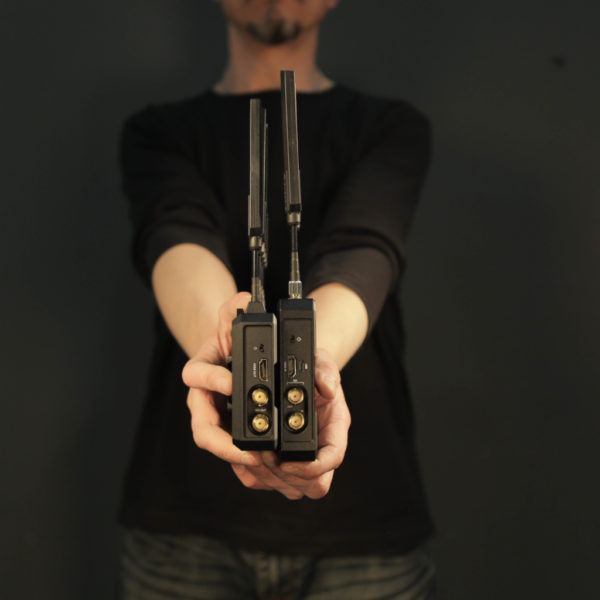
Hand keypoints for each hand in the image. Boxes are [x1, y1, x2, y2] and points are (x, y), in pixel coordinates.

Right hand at [182, 293, 350, 499]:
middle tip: (244, 448)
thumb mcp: (235, 317)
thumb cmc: (232, 338)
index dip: (211, 381)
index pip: (195, 376)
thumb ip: (236, 307)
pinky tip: (262, 466)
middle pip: (200, 426)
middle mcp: (203, 397)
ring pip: (215, 443)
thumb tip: (243, 300)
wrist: (233, 355)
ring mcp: (215, 416)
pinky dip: (244, 459)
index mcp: (201, 370)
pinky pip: (231, 449)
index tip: (232, 384)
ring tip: (257, 461)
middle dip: (220, 440)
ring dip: (233, 455)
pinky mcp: (229, 429)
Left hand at [232, 347, 349, 499]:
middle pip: (315, 484)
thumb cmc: (314, 370)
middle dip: (287, 475)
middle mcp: (321, 448)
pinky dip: (255, 476)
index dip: (312, 467)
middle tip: (265, 454)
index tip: (288, 461)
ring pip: (293, 489)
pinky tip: (246, 458)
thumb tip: (327, 389)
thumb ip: (325, 372)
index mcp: (334, 428)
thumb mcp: (322, 362)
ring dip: (270, 477)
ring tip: (254, 453)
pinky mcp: (284, 464)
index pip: (332, 459)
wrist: (303, 375)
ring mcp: (303, 460)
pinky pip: (270, 484)